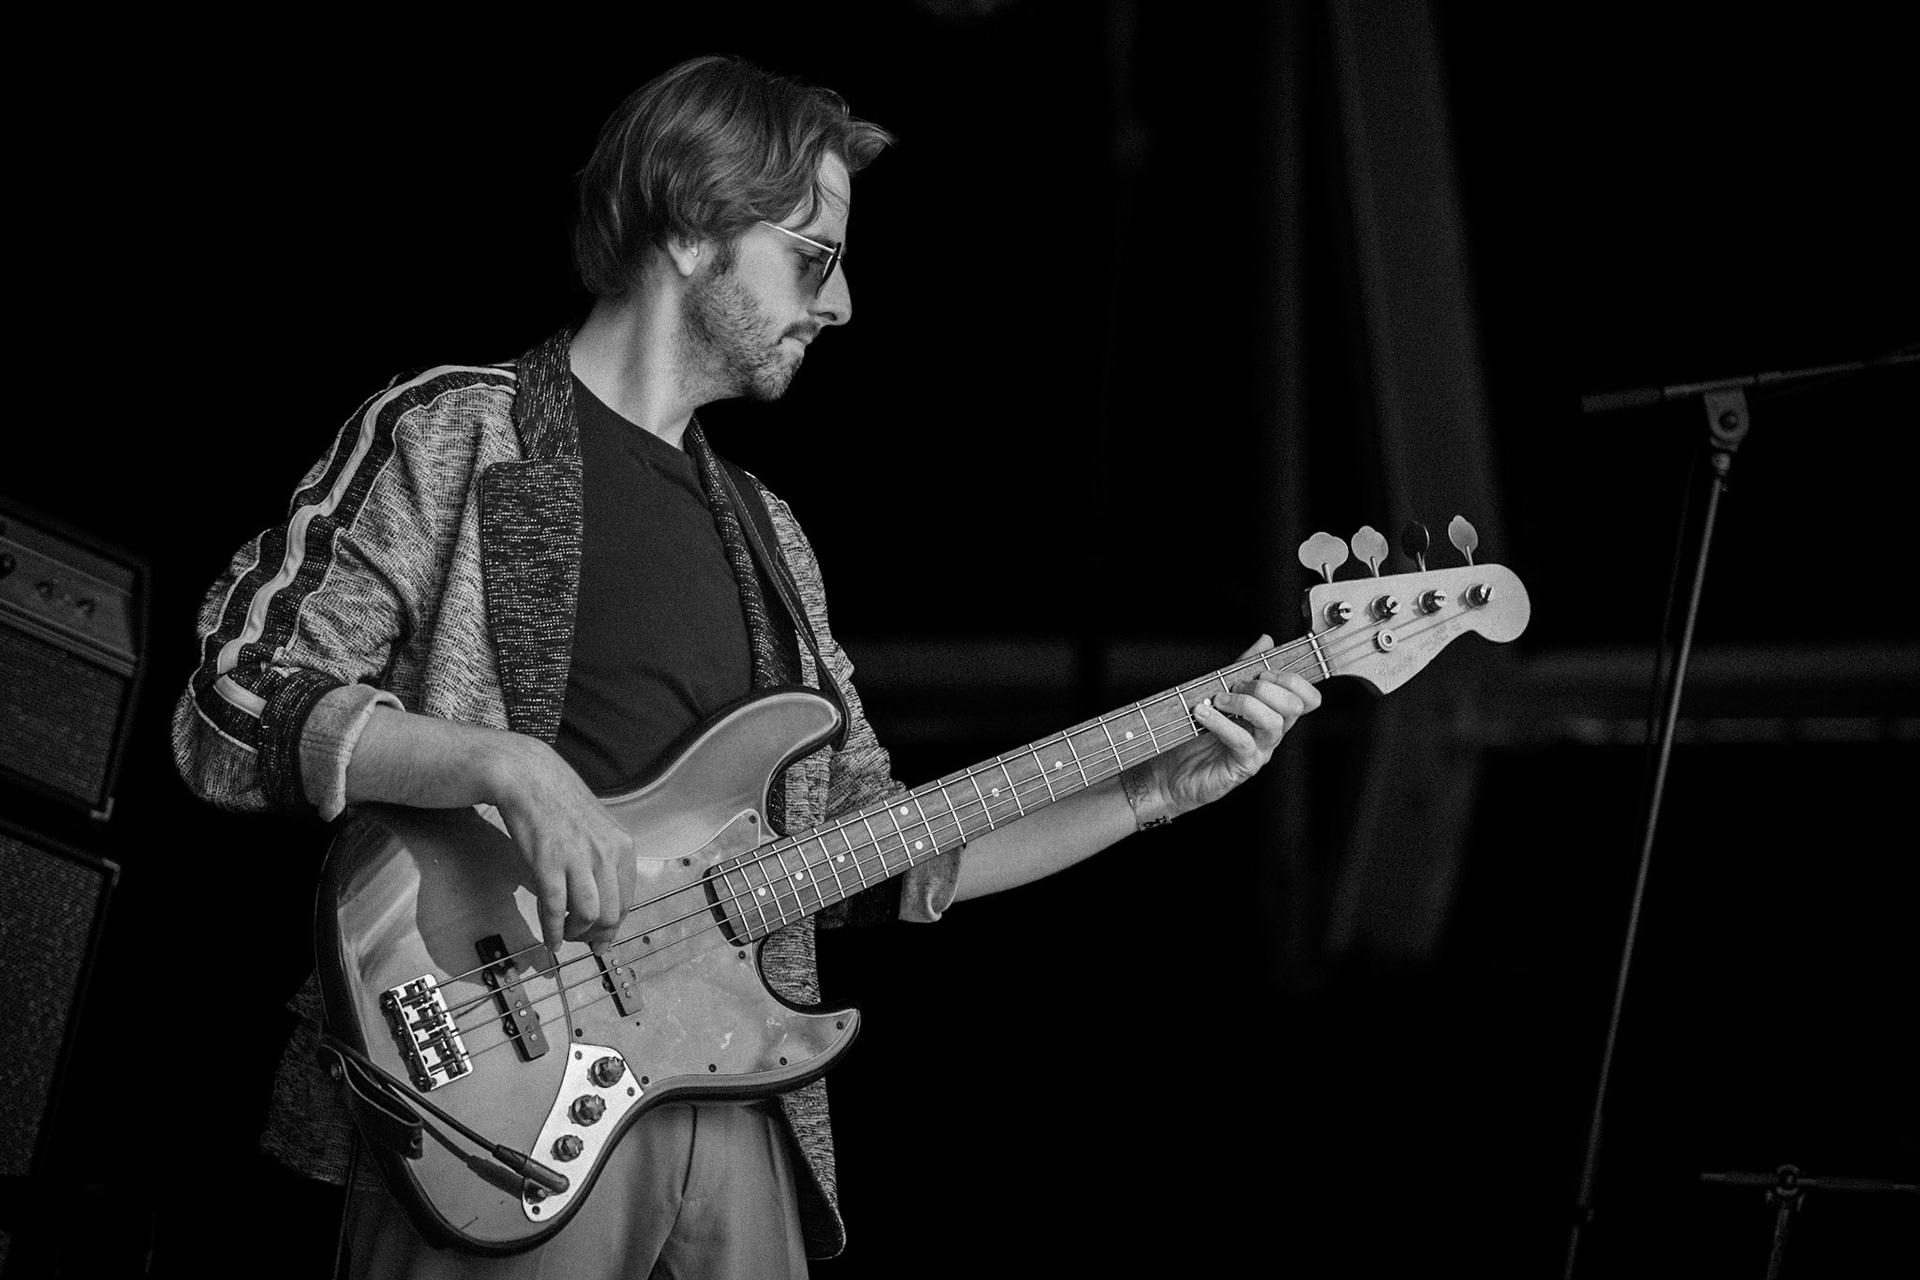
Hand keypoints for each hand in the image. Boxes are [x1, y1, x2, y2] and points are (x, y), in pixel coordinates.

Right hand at [488, 738, 637, 961]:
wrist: (530, 779)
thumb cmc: (562, 802)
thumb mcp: (598, 828)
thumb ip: (605, 859)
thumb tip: (604, 896)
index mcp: (622, 846)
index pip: (627, 899)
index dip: (615, 924)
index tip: (604, 936)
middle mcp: (606, 854)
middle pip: (611, 912)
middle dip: (599, 935)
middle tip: (585, 943)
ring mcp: (578, 860)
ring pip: (588, 915)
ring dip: (577, 935)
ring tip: (566, 937)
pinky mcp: (549, 864)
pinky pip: (555, 909)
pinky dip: (553, 932)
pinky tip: (550, 941)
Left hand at [1130, 635, 1320, 822]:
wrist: (1170, 772)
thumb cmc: (1196, 735)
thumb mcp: (1220, 692)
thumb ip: (1244, 667)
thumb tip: (1267, 640)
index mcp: (1272, 715)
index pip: (1307, 698)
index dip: (1292, 679)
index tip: (1263, 671)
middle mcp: (1271, 734)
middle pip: (1293, 706)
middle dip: (1264, 687)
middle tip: (1235, 685)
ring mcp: (1259, 752)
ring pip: (1273, 722)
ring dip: (1244, 702)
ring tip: (1217, 699)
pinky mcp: (1241, 768)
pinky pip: (1242, 741)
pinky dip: (1221, 722)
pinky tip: (1203, 714)